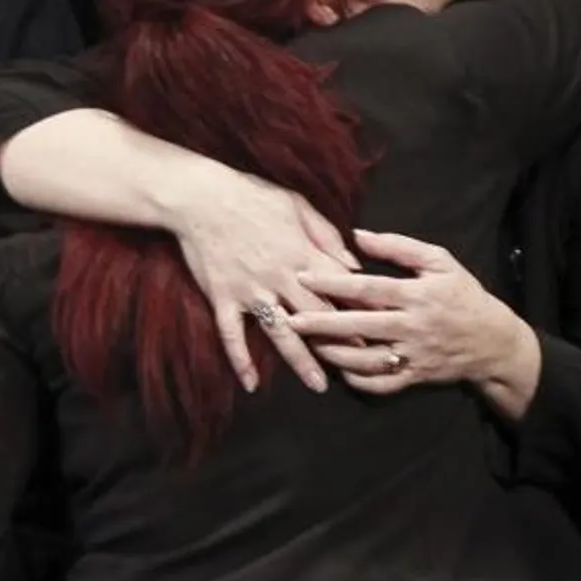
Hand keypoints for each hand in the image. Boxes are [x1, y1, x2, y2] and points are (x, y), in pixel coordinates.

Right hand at [168, 168, 357, 393]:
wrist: (199, 196)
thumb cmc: (250, 195)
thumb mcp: (296, 204)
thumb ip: (326, 235)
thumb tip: (353, 264)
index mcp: (301, 253)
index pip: (340, 287)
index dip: (363, 307)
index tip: (382, 327)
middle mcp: (279, 277)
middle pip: (317, 316)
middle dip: (342, 342)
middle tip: (364, 365)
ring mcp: (250, 290)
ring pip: (280, 332)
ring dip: (301, 360)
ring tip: (318, 385)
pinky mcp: (223, 297)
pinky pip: (231, 334)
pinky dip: (240, 359)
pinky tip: (250, 383)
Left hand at [288, 230, 539, 408]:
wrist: (495, 342)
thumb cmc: (463, 295)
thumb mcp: (439, 262)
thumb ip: (399, 247)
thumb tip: (358, 235)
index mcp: (417, 295)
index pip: (368, 288)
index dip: (334, 282)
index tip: (303, 277)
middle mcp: (413, 327)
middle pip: (361, 326)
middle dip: (322, 324)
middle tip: (290, 320)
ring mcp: (414, 356)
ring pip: (366, 360)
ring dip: (334, 354)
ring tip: (308, 345)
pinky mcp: (416, 378)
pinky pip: (382, 385)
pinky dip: (358, 381)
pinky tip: (338, 371)